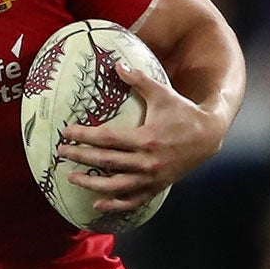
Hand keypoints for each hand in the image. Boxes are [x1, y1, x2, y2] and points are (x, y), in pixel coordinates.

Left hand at [56, 58, 224, 216]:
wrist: (208, 136)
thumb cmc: (183, 112)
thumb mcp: (162, 94)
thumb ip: (139, 80)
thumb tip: (117, 64)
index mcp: (146, 138)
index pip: (108, 138)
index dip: (85, 136)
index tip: (66, 132)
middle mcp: (147, 161)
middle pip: (107, 161)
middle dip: (81, 157)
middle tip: (61, 152)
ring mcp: (152, 177)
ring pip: (116, 185)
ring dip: (92, 184)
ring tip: (72, 178)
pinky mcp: (157, 187)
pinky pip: (133, 200)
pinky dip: (115, 205)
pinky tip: (96, 205)